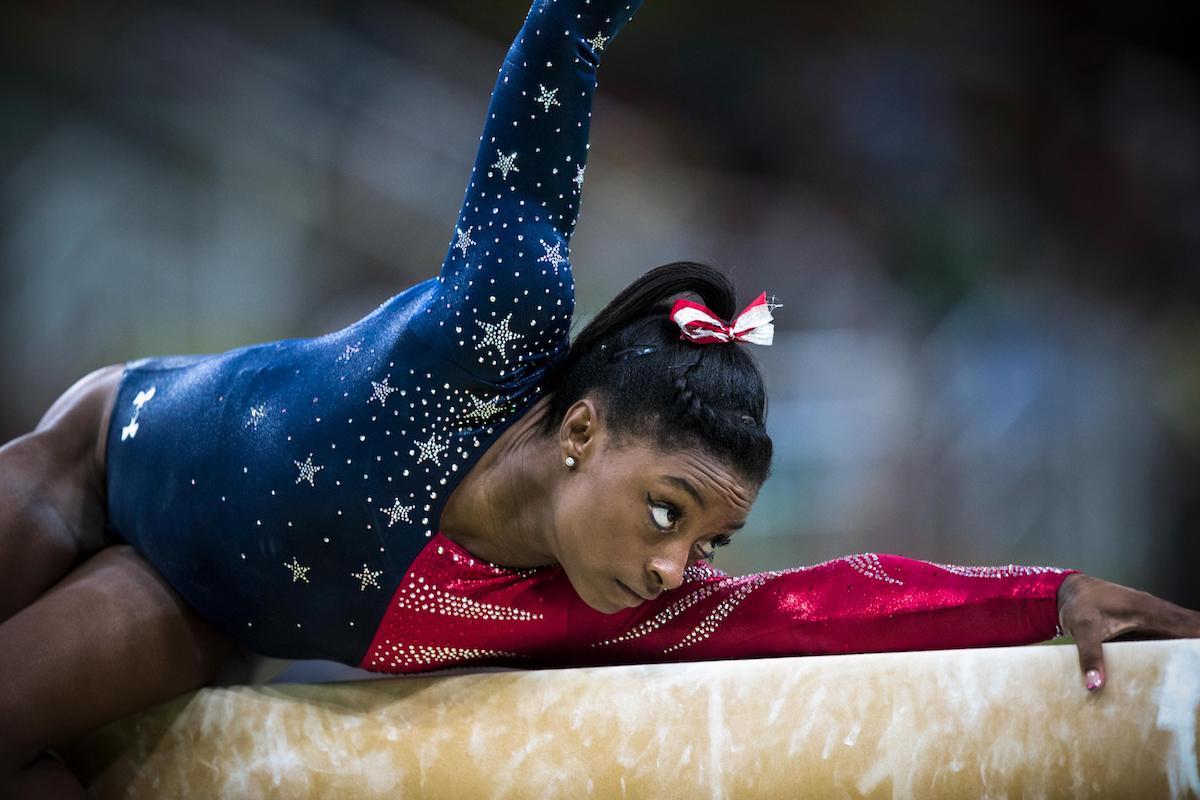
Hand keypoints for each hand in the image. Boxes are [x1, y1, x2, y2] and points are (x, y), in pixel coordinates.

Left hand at [1056, 573, 1199, 691]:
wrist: (1069, 591)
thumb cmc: (1079, 604)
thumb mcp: (1082, 629)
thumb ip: (1090, 655)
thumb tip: (1095, 684)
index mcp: (1149, 610)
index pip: (1190, 625)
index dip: (1199, 639)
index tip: (1199, 660)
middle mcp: (1158, 611)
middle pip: (1193, 626)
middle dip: (1197, 647)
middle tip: (1195, 673)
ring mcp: (1155, 617)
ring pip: (1185, 631)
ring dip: (1191, 647)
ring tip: (1191, 673)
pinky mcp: (1148, 625)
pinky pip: (1172, 635)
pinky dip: (1181, 646)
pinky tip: (1180, 665)